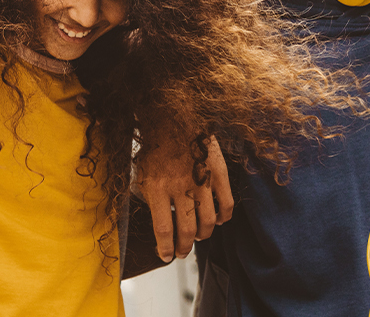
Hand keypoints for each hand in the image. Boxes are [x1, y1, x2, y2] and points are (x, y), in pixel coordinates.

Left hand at [134, 135, 232, 261]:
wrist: (174, 114)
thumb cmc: (157, 143)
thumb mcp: (142, 172)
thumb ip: (150, 197)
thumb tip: (158, 220)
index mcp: (156, 187)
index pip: (163, 229)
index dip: (165, 248)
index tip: (165, 255)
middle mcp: (180, 187)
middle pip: (185, 230)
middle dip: (183, 246)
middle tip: (181, 252)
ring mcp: (202, 181)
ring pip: (207, 222)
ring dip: (202, 235)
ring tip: (198, 237)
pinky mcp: (218, 173)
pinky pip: (226, 204)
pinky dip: (224, 217)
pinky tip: (218, 221)